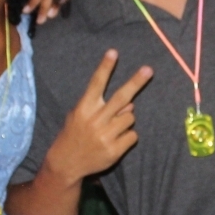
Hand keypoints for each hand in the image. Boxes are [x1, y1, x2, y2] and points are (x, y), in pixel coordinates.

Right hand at [46, 50, 152, 184]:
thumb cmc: (75, 134)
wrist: (66, 163)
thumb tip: (130, 103)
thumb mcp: (79, 115)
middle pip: (121, 97)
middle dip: (136, 82)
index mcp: (84, 107)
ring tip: (112, 128)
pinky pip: (133, 135)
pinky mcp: (114, 150)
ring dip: (126, 120)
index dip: (105, 67)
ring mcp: (105, 135)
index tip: (113, 52)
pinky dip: (128, 136)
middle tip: (148, 70)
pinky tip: (116, 141)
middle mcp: (95, 119)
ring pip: (130, 117)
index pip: (96, 83)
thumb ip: (101, 106)